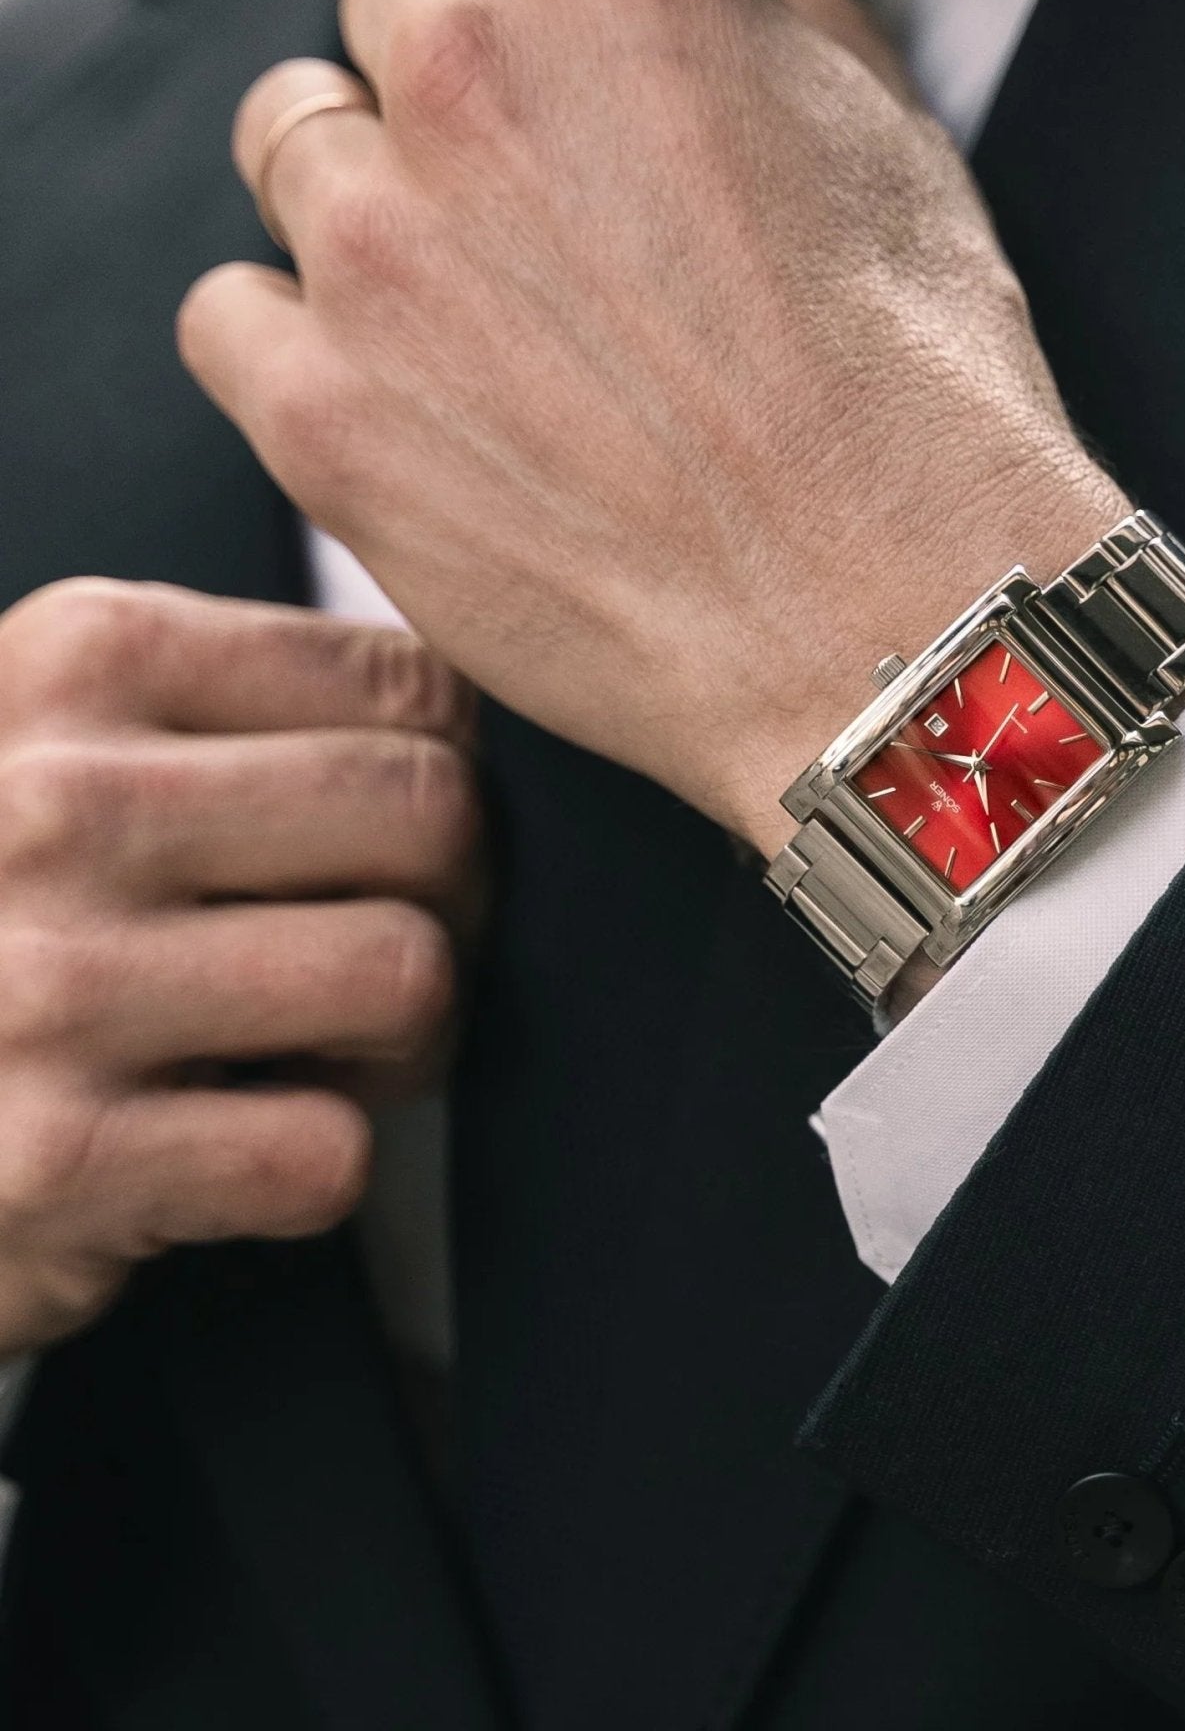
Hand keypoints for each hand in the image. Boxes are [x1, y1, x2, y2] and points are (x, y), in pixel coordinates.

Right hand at [0, 579, 480, 1363]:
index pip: (421, 688)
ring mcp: (47, 983)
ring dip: (405, 1041)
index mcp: (86, 654)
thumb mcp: (79, 730)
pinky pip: (326, 1152)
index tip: (397, 842)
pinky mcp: (54, 1159)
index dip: (456, 779)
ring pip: (408, 977)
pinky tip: (233, 1146)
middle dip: (458, 905)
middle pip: (437, 819)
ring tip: (319, 1050)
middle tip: (385, 953)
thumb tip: (497, 702)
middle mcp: (56, 804)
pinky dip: (316, 1167)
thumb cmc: (11, 900)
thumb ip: (254, 697)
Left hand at [177, 0, 1127, 858]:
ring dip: (370, 204)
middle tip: (555, 227)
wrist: (895, 620)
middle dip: (464, 100)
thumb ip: (820, 35)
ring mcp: (377, 242)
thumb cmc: (924, 406)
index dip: (583, 45)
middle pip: (396, 17)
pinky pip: (230, 317)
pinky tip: (402, 401)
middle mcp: (469, 74)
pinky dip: (296, 346)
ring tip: (479, 319)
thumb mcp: (909, 170)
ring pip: (294, 145)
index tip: (621, 131)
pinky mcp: (321, 404)